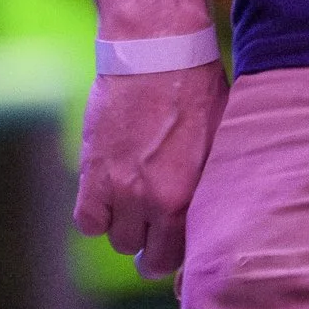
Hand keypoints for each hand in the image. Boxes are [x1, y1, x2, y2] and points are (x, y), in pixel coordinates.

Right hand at [73, 64, 227, 280]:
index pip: (181, 257)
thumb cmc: (199, 91)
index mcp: (192, 197)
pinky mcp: (93, 172)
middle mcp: (156, 201)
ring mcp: (121, 188)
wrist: (157, 52)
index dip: (179, 254)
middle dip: (151, 248)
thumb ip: (213, 185)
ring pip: (117, 239)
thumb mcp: (221, 141)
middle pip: (148, 257)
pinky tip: (106, 198)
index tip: (176, 245)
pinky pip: (86, 221)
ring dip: (124, 227)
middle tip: (152, 232)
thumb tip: (215, 215)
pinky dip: (95, 215)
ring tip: (132, 206)